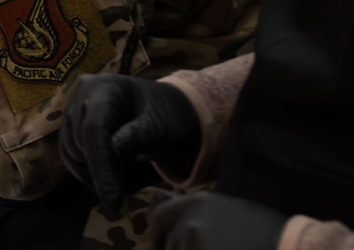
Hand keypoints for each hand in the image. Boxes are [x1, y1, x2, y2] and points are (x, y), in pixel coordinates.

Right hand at [59, 74, 201, 218]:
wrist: (166, 110)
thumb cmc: (167, 117)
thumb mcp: (160, 127)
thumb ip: (138, 136)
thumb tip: (114, 149)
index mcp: (107, 87)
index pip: (94, 128)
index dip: (100, 166)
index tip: (112, 199)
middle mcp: (83, 92)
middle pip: (80, 141)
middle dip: (101, 171)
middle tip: (127, 189)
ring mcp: (73, 106)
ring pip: (71, 150)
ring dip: (92, 172)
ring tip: (121, 179)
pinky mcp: (71, 123)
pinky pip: (69, 152)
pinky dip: (86, 169)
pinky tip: (107, 176)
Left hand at [151, 192, 286, 249]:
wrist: (288, 246)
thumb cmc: (267, 233)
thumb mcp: (232, 211)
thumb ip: (202, 214)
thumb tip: (181, 222)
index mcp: (197, 203)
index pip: (160, 218)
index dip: (160, 234)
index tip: (162, 244)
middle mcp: (191, 220)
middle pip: (167, 242)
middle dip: (176, 249)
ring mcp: (194, 242)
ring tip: (219, 249)